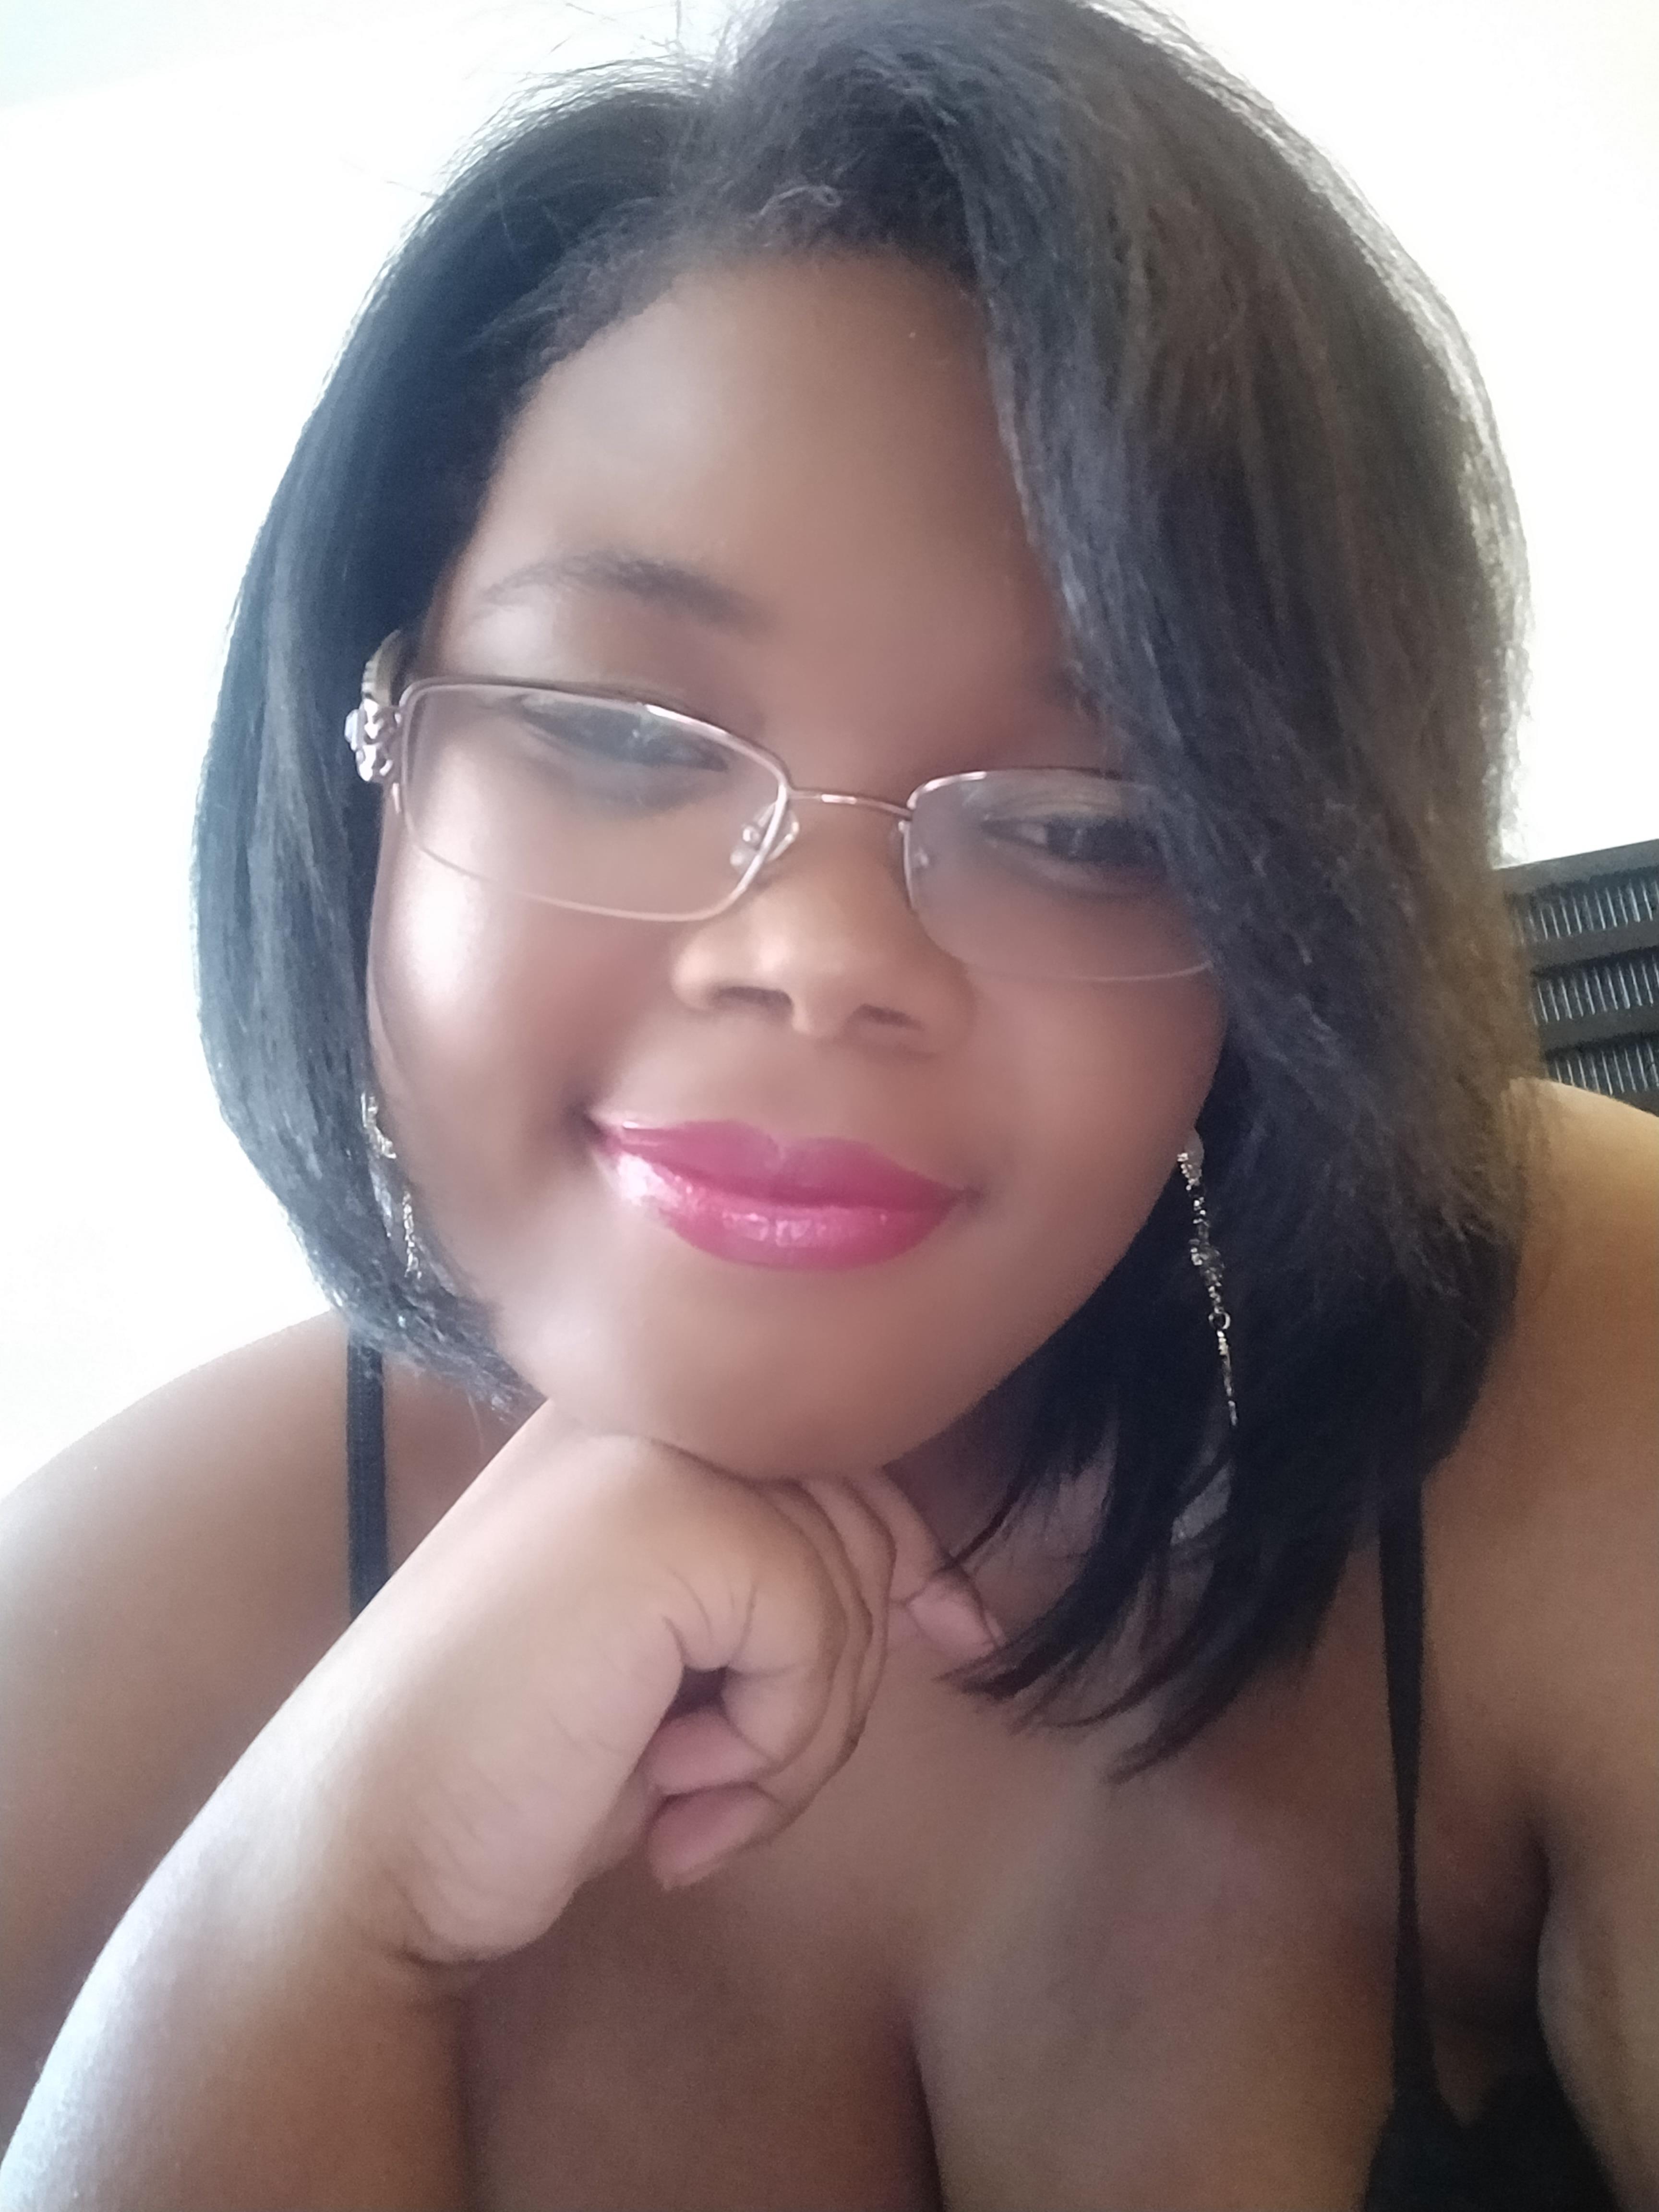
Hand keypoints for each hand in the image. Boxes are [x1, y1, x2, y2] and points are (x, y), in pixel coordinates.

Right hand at [228, 1408, 1000, 1972]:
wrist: (361, 1837)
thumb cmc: (510, 1763)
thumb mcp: (673, 1665)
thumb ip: (785, 1600)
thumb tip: (957, 1608)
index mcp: (632, 1423)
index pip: (838, 1460)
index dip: (907, 1553)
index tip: (950, 1636)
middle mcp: (644, 1413)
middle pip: (859, 1531)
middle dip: (827, 1689)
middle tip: (726, 1793)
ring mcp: (653, 1454)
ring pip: (847, 1593)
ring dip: (790, 1743)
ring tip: (689, 1805)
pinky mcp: (667, 1522)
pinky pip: (814, 1636)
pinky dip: (765, 1750)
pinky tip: (664, 1796)